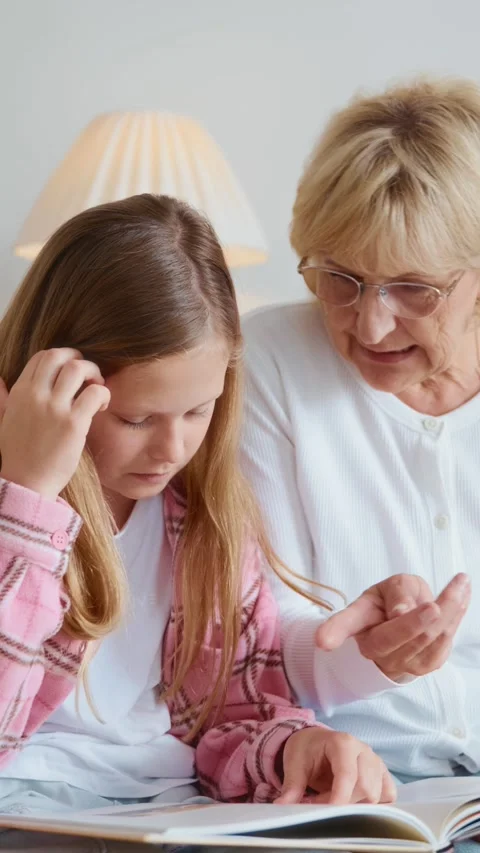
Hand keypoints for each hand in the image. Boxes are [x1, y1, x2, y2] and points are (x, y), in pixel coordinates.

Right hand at [0, 348, 109, 499]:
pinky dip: (103, 393)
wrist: (26, 483)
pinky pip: (95, 393)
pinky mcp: (73, 424)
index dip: (61, 358)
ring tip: (97, 388)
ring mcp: (54, 408)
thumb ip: (3, 398)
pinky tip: (102, 406)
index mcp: (19, 392)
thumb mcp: (4, 420)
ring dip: (93, 372)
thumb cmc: (19, 455)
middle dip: (78, 358)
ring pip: (78, 368)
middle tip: (88, 375)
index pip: (42, 357)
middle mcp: (35, 395)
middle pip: (59, 355)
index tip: (71, 373)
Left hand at [276, 727, 395, 804]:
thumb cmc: (306, 750)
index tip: (327, 814)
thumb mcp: (294, 765)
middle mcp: (364, 750)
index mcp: (342, 742)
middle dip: (344, 802)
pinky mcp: (382, 773)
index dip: (340, 798)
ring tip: (334, 798)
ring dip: (356, 804)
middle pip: (365, 788)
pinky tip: (356, 802)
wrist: (314, 741)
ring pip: (377, 794)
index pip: (348, 775)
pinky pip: (388, 794)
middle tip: (321, 802)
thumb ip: (291, 786)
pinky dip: (375, 804)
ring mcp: (376, 761)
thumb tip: (282, 806)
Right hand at [316, 573, 469, 680]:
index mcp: (360, 628)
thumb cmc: (388, 603)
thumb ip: (395, 594)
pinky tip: (461, 595)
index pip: (346, 626)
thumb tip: (401, 612)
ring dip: (449, 611)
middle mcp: (377, 651)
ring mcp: (403, 663)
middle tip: (435, 604)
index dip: (333, 632)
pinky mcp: (426, 666)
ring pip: (428, 640)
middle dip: (418, 621)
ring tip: (460, 583)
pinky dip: (456, 618)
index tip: (323, 642)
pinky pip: (444, 643)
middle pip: (398, 636)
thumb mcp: (387, 588)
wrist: (402, 627)